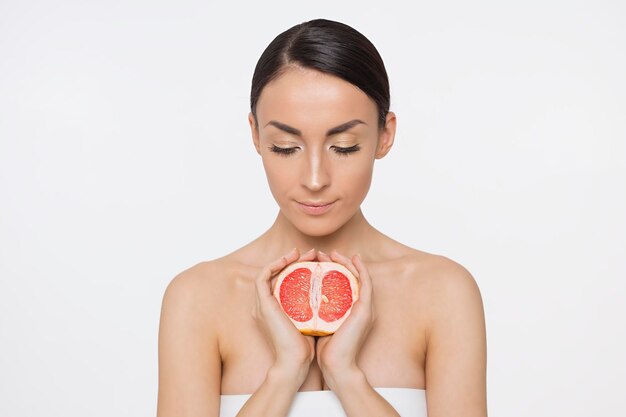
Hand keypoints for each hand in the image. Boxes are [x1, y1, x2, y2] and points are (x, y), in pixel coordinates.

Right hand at [252, 248, 316, 381]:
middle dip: (295, 259)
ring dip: (285, 258)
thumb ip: (314, 307)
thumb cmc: (307, 346)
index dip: (300, 266)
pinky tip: (289, 259)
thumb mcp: (312, 320)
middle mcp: (268, 303)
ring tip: (303, 253)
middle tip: (313, 254)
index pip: (287, 279)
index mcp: (278, 307)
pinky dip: (273, 265)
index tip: (318, 261)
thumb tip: (329, 294)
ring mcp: (264, 303)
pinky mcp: (263, 303)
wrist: (296, 362)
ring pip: (269, 271)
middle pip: (279, 273)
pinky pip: (262, 276)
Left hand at [315, 250, 376, 388]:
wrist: (336, 365)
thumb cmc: (327, 349)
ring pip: (359, 276)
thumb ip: (320, 312)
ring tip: (332, 253)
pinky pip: (366, 283)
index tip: (319, 261)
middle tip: (322, 254)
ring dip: (346, 262)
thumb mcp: (322, 324)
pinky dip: (361, 269)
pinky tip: (353, 259)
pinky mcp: (365, 309)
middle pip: (352, 276)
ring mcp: (366, 307)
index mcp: (352, 310)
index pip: (345, 283)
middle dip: (338, 262)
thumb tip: (305, 300)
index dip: (334, 269)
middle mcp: (362, 307)